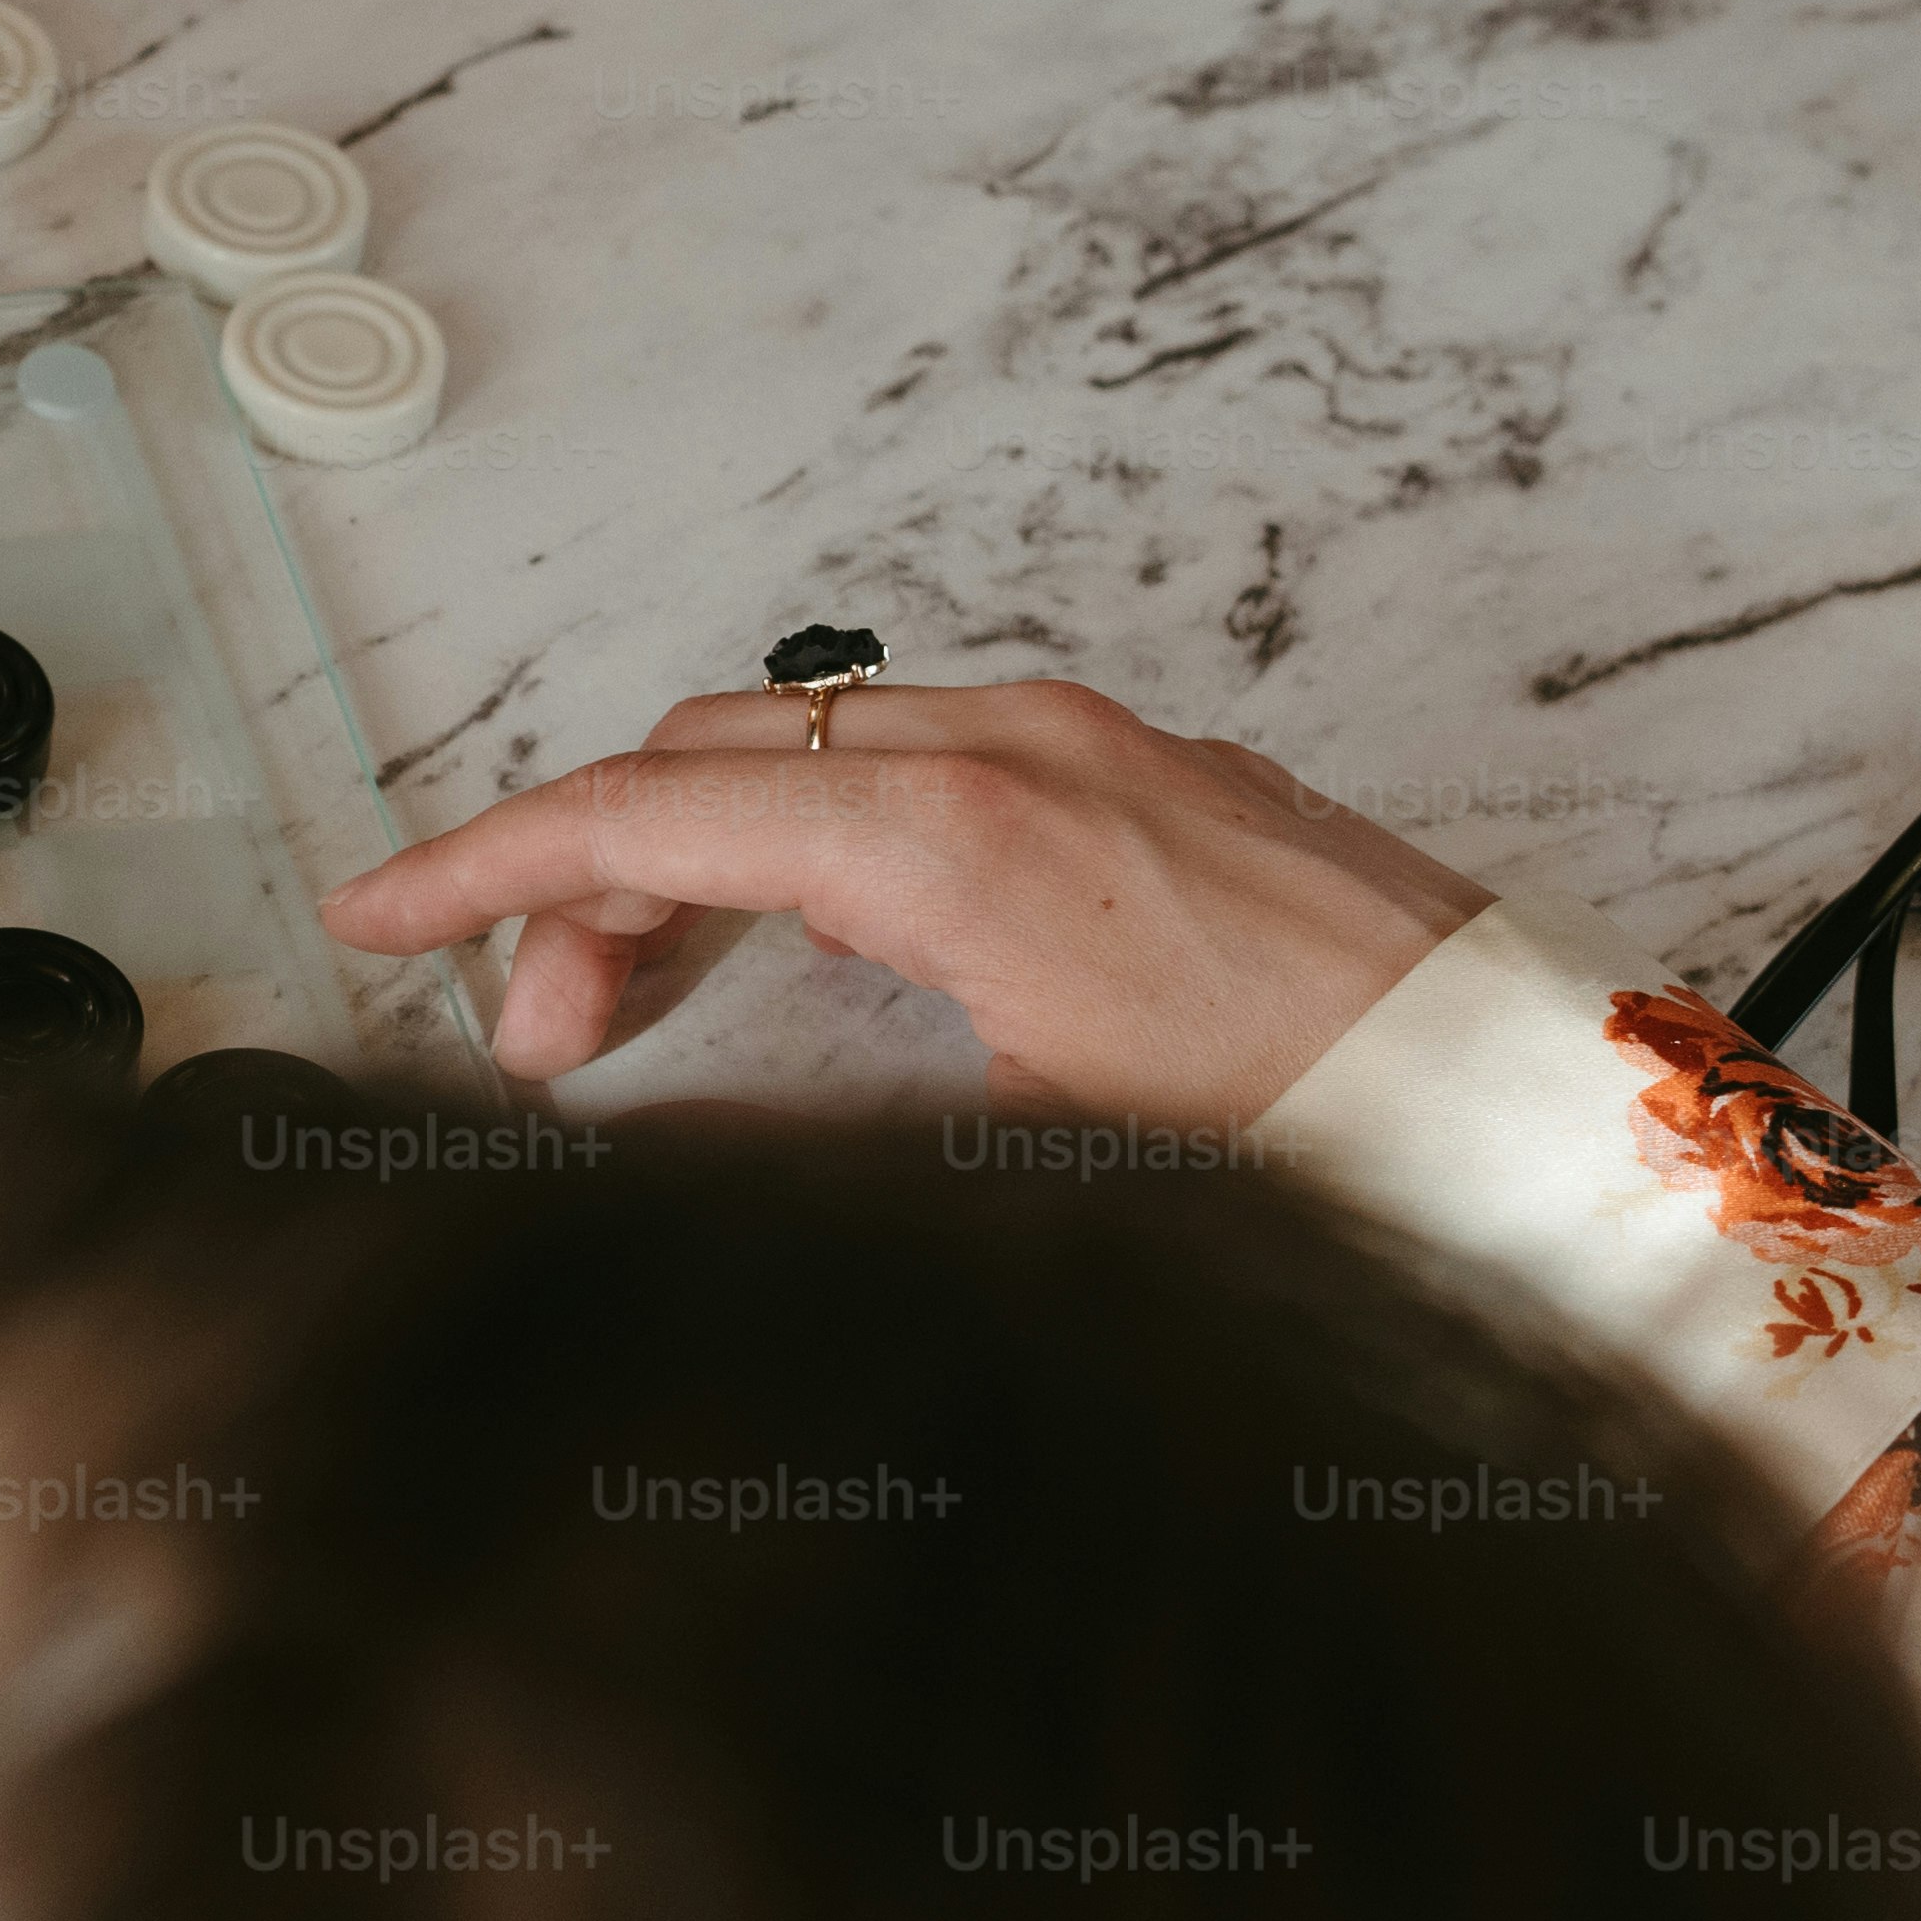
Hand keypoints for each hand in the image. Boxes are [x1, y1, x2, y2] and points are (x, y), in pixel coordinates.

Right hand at [317, 674, 1496, 1121]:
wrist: (1548, 1128)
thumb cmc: (1318, 1152)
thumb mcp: (1010, 1176)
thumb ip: (792, 1151)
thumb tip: (633, 1168)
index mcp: (953, 830)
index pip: (642, 810)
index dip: (480, 870)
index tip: (371, 915)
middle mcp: (1013, 746)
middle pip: (705, 762)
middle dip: (581, 892)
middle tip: (536, 1055)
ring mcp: (1089, 743)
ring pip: (805, 754)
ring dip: (697, 869)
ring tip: (647, 1022)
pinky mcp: (1150, 775)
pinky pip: (911, 763)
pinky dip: (810, 845)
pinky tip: (808, 958)